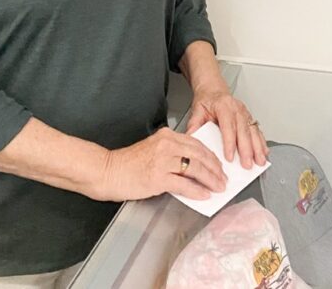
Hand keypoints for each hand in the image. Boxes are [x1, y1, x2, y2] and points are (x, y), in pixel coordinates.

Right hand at [96, 126, 226, 202]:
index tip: (219, 166)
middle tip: (223, 178)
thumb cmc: (129, 163)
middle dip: (215, 168)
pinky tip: (204, 195)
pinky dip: (196, 190)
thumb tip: (194, 164)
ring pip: (195, 168)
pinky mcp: (157, 177)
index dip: (211, 156)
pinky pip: (183, 183)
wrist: (108, 171)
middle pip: (200, 155)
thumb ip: (172, 152)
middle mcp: (167, 145)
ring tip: (218, 187)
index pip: (197, 144)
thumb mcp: (154, 149)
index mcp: (167, 136)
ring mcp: (162, 160)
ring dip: (210, 179)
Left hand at [187, 88, 267, 168]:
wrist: (213, 90)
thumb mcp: (196, 111)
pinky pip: (257, 130)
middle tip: (247, 165)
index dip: (229, 142)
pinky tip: (264, 152)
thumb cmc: (206, 101)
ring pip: (253, 131)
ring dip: (257, 148)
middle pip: (243, 130)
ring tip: (259, 162)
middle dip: (246, 150)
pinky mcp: (249, 117)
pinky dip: (262, 142)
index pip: (228, 126)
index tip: (230, 157)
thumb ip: (194, 126)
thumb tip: (191, 141)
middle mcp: (237, 108)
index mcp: (223, 105)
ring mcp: (245, 112)